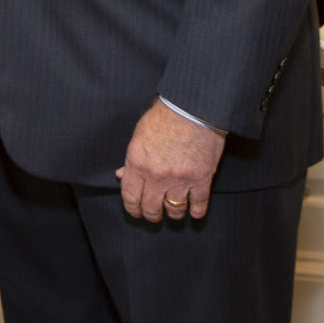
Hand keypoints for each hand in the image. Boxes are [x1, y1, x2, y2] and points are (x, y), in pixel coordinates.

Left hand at [116, 98, 226, 221]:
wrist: (193, 107)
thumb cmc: (164, 116)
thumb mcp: (139, 135)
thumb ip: (131, 159)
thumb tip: (122, 175)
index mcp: (137, 162)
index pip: (130, 196)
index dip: (132, 208)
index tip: (135, 212)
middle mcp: (157, 175)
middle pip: (151, 207)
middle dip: (151, 214)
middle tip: (153, 215)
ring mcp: (180, 179)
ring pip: (174, 210)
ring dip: (173, 214)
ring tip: (173, 212)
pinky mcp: (201, 179)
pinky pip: (198, 204)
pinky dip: (196, 212)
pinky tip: (194, 212)